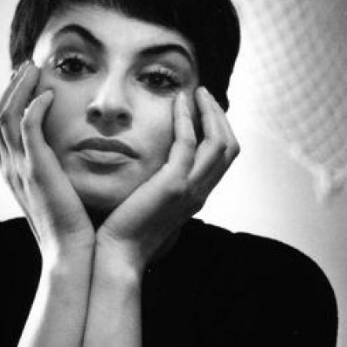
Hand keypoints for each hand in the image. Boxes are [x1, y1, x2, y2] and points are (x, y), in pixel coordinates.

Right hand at [0, 61, 95, 258]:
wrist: (70, 253)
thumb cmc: (70, 226)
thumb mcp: (55, 195)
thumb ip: (51, 172)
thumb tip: (59, 155)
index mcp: (12, 172)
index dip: (3, 102)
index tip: (21, 84)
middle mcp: (10, 167)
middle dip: (10, 87)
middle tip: (28, 67)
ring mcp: (20, 168)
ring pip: (5, 115)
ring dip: (19, 88)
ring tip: (35, 70)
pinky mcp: (37, 169)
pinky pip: (27, 126)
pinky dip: (34, 105)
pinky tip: (49, 95)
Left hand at [96, 87, 238, 272]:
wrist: (117, 254)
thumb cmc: (125, 229)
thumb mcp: (151, 203)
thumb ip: (161, 184)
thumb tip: (155, 164)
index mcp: (197, 196)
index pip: (224, 157)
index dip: (219, 128)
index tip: (203, 108)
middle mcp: (201, 192)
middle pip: (229, 146)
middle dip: (219, 115)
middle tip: (203, 94)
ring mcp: (191, 189)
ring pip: (218, 142)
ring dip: (209, 112)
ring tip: (195, 92)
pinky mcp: (173, 185)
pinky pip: (187, 143)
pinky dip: (185, 118)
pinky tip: (176, 103)